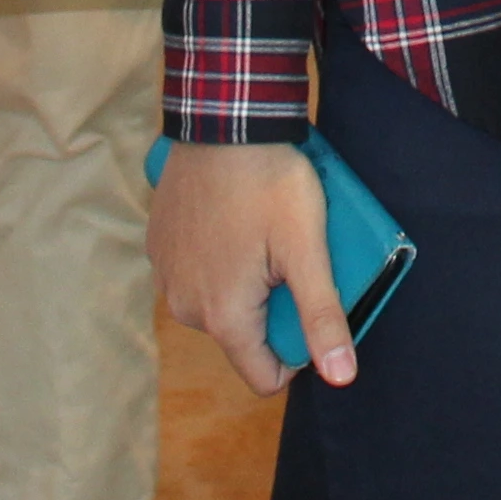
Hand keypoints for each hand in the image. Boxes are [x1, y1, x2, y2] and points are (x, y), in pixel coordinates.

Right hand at [151, 139, 353, 392]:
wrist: (223, 122)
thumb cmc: (268, 182)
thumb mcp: (306, 248)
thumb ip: (322, 316)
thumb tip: (342, 377)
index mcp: (221, 316)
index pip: (264, 376)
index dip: (298, 351)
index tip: (310, 304)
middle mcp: (184, 306)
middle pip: (242, 336)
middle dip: (271, 307)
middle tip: (289, 256)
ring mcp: (166, 276)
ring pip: (219, 303)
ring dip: (244, 282)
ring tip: (264, 234)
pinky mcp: (159, 248)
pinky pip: (197, 274)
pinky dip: (218, 258)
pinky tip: (235, 221)